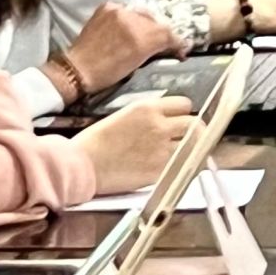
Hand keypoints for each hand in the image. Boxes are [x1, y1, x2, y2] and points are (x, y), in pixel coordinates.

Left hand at [60, 3, 181, 97]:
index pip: (169, 33)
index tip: (180, 49)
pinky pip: (127, 10)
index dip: (177, 42)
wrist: (77, 69)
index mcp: (142, 38)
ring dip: (145, 24)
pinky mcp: (108, 7)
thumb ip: (155, 49)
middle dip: (161, 32)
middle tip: (160, 43)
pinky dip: (128, 18)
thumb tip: (171, 45)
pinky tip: (124, 28)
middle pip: (158, 21)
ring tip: (140, 35)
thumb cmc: (107, 74)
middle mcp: (133, 19)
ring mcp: (119, 11)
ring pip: (143, 14)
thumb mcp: (137, 65)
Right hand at [72, 95, 194, 195]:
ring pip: (194, 144)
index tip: (181, 122)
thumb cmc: (94, 143)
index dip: (183, 114)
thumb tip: (165, 122)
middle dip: (194, 131)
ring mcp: (161, 148)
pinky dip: (185, 166)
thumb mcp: (123, 117)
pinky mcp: (159, 170)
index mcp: (147, 108)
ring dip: (193, 149)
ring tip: (187, 154)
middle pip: (194, 124)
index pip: (184, 104)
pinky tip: (179, 168)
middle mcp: (159, 125)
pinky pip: (184, 165)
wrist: (80, 166)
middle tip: (191, 140)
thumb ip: (148, 118)